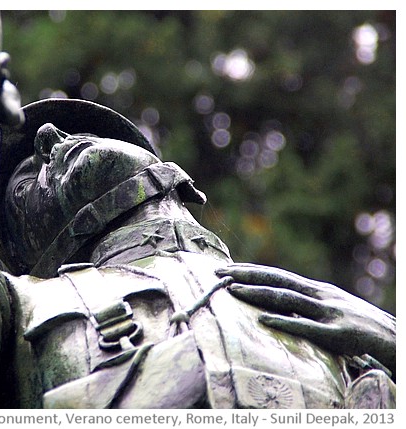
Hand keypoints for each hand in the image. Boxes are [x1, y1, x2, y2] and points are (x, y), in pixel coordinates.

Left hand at [216, 263, 395, 376]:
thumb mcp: (330, 307)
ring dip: (257, 294)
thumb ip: (305, 303)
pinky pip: (306, 328)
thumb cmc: (357, 325)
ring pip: (287, 299)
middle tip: (218, 272)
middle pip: (277, 280)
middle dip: (246, 275)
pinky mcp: (338, 333)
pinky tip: (262, 321)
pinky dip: (283, 323)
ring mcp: (329, 312)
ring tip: (232, 290)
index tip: (226, 267)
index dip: (251, 270)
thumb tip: (273, 304)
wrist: (394, 338)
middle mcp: (320, 295)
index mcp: (316, 290)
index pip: (277, 275)